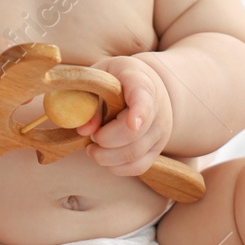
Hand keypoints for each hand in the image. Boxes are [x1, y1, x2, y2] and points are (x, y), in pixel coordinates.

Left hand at [83, 55, 171, 178]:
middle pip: (133, 134)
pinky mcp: (157, 148)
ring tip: (92, 148)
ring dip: (106, 157)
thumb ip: (89, 98)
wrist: (145, 82)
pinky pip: (138, 166)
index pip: (143, 96)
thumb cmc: (115, 78)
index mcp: (140, 81)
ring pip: (134, 154)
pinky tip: (105, 157)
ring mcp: (160, 130)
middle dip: (104, 140)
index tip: (133, 124)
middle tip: (90, 136)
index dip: (140, 111)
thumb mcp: (99, 77)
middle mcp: (157, 107)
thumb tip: (84, 130)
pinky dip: (116, 167)